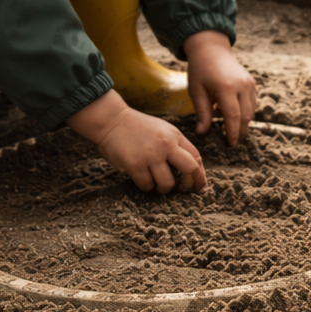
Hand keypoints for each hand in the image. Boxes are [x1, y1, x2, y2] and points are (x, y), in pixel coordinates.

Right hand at [68, 90, 205, 192]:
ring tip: (157, 185)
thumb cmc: (137, 128)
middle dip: (191, 184)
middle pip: (190, 169)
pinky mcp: (135, 164)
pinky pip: (147, 185)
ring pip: (168, 183)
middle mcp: (166, 144)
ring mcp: (150, 155)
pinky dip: (146, 186)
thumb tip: (191, 169)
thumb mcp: (162, 130)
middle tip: (186, 191)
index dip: (200, 174)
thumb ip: (176, 145)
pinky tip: (142, 179)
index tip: (198, 184)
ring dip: (163, 188)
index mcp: (174, 135)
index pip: (196, 157)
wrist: (111, 120)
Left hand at [183, 30, 256, 146]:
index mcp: (226, 87)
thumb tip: (202, 133)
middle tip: (233, 142)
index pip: (233, 116)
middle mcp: (242, 85)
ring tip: (233, 131)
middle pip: (245, 116)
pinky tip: (236, 116)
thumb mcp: (196, 90)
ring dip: (244, 123)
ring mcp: (249, 84)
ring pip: (251, 111)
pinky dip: (246, 112)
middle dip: (240, 131)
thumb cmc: (200, 69)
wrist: (211, 49)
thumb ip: (202, 112)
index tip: (230, 144)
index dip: (232, 132)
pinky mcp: (252, 83)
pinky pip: (253, 103)